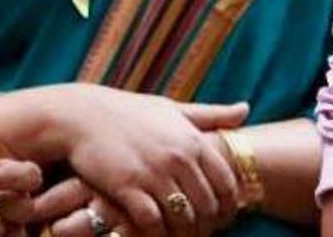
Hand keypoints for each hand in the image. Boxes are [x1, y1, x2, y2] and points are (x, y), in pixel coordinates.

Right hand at [42, 87, 247, 234]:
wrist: (86, 116)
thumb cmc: (133, 112)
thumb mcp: (175, 109)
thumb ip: (212, 114)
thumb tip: (246, 109)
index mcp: (192, 139)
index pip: (226, 181)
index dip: (229, 204)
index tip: (224, 216)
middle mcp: (178, 157)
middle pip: (207, 204)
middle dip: (208, 224)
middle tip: (204, 233)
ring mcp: (153, 173)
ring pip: (182, 217)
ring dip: (185, 232)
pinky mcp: (128, 188)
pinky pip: (152, 222)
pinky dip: (157, 234)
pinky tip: (156, 235)